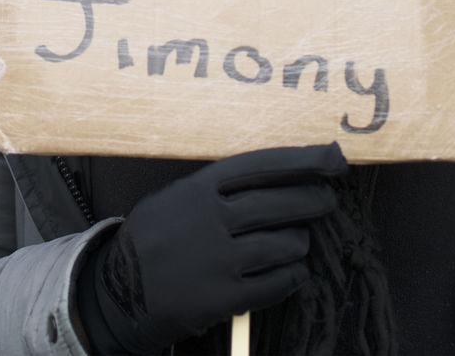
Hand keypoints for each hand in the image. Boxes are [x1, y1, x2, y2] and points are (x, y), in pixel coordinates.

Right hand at [75, 143, 346, 353]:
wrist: (120, 291)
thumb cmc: (158, 238)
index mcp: (199, 187)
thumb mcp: (177, 198)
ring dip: (299, 243)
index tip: (335, 158)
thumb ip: (220, 188)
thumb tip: (284, 176)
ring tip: (296, 242)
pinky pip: (276, 283)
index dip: (303, 160)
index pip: (262, 165)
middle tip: (327, 201)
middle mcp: (209, 219)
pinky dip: (292, 277)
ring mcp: (216, 259)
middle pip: (280, 203)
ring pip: (284, 244)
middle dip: (314, 200)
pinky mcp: (223, 297)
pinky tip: (292, 273)